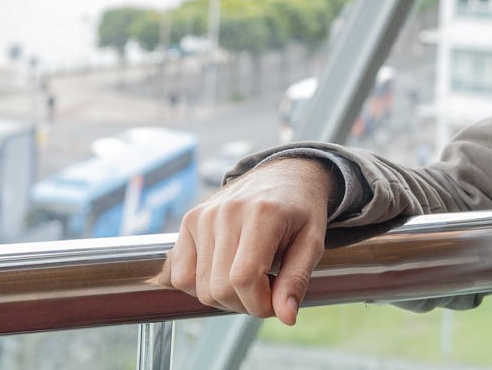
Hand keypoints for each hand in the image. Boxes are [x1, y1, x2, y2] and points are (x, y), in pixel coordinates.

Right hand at [162, 157, 334, 324]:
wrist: (284, 175)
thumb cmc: (300, 210)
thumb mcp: (311, 243)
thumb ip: (297, 280)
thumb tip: (286, 317)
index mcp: (262, 214)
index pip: (244, 279)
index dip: (259, 304)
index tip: (276, 302)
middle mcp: (226, 212)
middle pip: (219, 288)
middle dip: (244, 304)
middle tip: (265, 290)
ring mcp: (203, 215)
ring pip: (199, 287)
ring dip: (224, 297)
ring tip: (247, 279)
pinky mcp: (189, 221)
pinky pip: (180, 274)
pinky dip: (199, 285)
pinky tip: (224, 274)